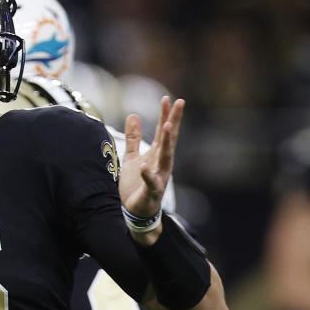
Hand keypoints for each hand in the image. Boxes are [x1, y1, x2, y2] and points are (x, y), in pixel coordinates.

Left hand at [118, 97, 183, 241]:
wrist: (135, 211)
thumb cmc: (135, 184)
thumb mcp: (132, 157)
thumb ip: (134, 137)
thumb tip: (133, 115)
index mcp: (157, 154)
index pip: (164, 131)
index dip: (165, 115)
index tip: (167, 98)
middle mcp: (162, 163)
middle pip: (169, 139)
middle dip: (173, 121)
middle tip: (178, 103)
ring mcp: (159, 177)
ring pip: (165, 157)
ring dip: (167, 142)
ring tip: (168, 125)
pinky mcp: (152, 192)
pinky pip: (151, 182)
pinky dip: (148, 174)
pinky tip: (145, 165)